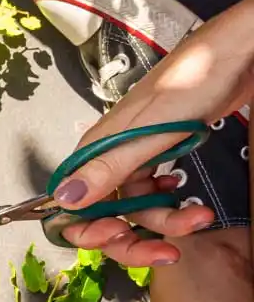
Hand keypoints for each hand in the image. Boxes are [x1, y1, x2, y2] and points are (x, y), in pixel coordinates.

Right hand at [53, 0, 253, 266]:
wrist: (237, 50)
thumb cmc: (196, 78)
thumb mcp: (151, 129)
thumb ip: (108, 167)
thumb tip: (65, 199)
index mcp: (97, 149)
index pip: (72, 205)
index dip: (89, 229)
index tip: (117, 238)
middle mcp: (108, 156)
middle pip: (105, 215)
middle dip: (134, 238)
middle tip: (166, 251)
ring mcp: (134, 156)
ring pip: (136, 208)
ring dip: (166, 221)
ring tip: (199, 217)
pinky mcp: (157, 152)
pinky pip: (153, 192)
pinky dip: (171, 202)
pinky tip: (185, 196)